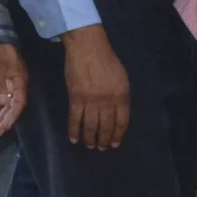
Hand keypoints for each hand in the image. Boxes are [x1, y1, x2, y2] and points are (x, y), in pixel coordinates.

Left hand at [0, 43, 27, 135]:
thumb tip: (2, 103)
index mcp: (20, 81)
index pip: (19, 103)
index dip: (12, 116)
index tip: (4, 126)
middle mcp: (18, 86)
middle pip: (13, 107)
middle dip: (5, 120)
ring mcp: (11, 86)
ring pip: (7, 105)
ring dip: (0, 117)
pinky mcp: (4, 84)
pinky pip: (1, 100)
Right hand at [62, 24, 131, 149]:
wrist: (88, 47)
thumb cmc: (107, 60)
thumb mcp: (122, 78)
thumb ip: (121, 96)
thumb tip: (117, 114)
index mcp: (122, 95)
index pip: (122, 122)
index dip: (118, 135)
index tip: (115, 143)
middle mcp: (108, 101)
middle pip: (106, 126)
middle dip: (104, 140)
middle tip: (101, 148)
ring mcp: (91, 100)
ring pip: (91, 126)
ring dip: (90, 138)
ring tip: (90, 146)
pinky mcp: (75, 98)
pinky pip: (75, 119)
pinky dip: (74, 130)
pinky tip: (74, 139)